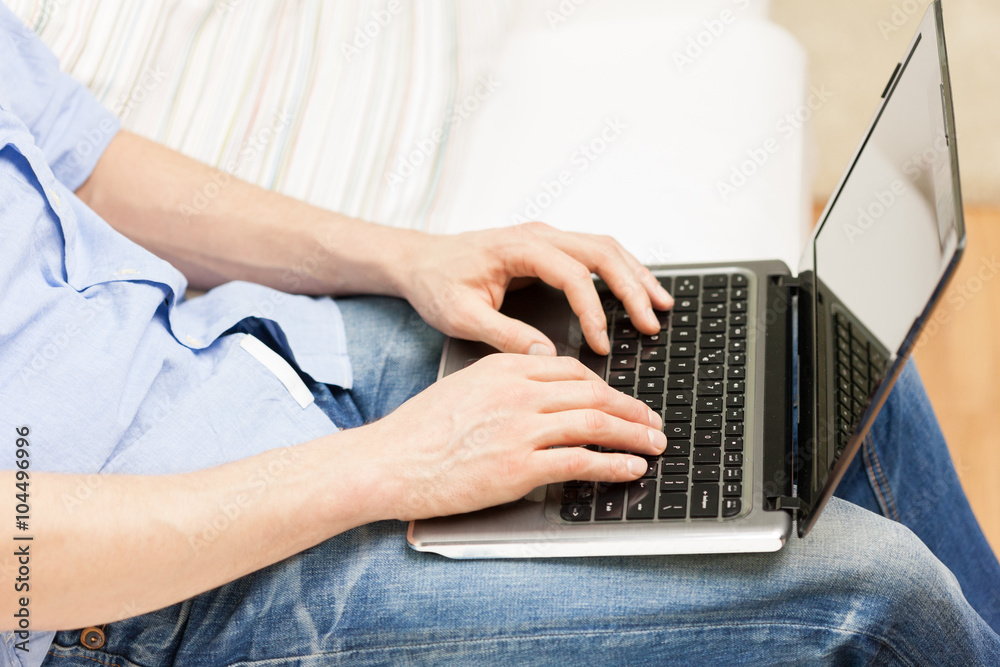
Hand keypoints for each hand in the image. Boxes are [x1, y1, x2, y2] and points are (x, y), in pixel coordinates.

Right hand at [357, 354, 666, 520]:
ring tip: (655, 444)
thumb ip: (506, 385)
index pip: (572, 370)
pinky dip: (615, 465)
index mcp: (505, 368)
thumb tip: (541, 396)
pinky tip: (631, 469)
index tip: (620, 399)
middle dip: (632, 409)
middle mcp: (518, 392)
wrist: (389, 461)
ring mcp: (521, 429)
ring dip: (634, 435)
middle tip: (653, 421)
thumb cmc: (418, 430)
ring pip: (596, 424)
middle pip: (594, 394)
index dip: (605, 386)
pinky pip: (582, 461)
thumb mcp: (465, 388)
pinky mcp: (519, 466)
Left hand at [399, 222, 672, 355]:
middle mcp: (538, 236)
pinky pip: (595, 254)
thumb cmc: (436, 283)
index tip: (601, 345)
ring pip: (605, 248)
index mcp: (518, 248)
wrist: (419, 261)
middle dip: (632, 288)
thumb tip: (546, 356)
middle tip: (652, 323)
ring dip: (635, 275)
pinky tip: (637, 292)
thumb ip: (503, 334)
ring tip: (661, 305)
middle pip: (601, 252)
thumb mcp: (461, 315)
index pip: (573, 275)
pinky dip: (620, 272)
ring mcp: (546, 238)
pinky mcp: (548, 248)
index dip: (593, 311)